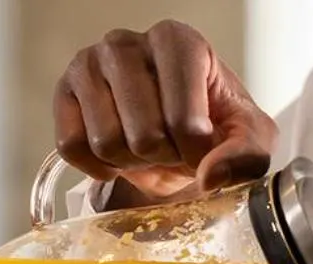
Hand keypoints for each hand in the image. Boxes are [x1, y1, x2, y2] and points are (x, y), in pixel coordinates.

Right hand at [53, 22, 277, 204]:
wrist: (177, 137)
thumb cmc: (213, 127)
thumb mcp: (249, 139)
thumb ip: (246, 155)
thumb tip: (211, 174)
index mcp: (177, 40)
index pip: (184, 121)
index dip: (196, 153)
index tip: (202, 149)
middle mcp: (127, 43)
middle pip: (143, 136)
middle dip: (163, 158)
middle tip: (172, 149)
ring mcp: (89, 63)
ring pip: (105, 142)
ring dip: (131, 162)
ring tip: (146, 148)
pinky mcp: (63, 93)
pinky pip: (71, 147)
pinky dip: (98, 166)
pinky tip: (118, 155)